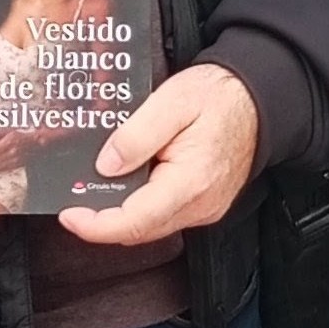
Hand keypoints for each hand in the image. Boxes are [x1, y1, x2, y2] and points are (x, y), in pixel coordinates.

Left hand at [58, 60, 260, 247]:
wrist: (259, 100)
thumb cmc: (220, 97)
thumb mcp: (172, 100)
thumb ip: (136, 135)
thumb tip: (106, 166)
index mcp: (190, 182)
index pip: (135, 221)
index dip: (96, 225)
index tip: (69, 215)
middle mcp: (200, 204)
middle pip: (139, 230)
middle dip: (101, 222)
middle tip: (73, 202)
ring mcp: (204, 208)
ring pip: (150, 226)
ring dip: (119, 215)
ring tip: (93, 192)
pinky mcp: (205, 204)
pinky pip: (163, 216)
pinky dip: (139, 209)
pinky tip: (124, 188)